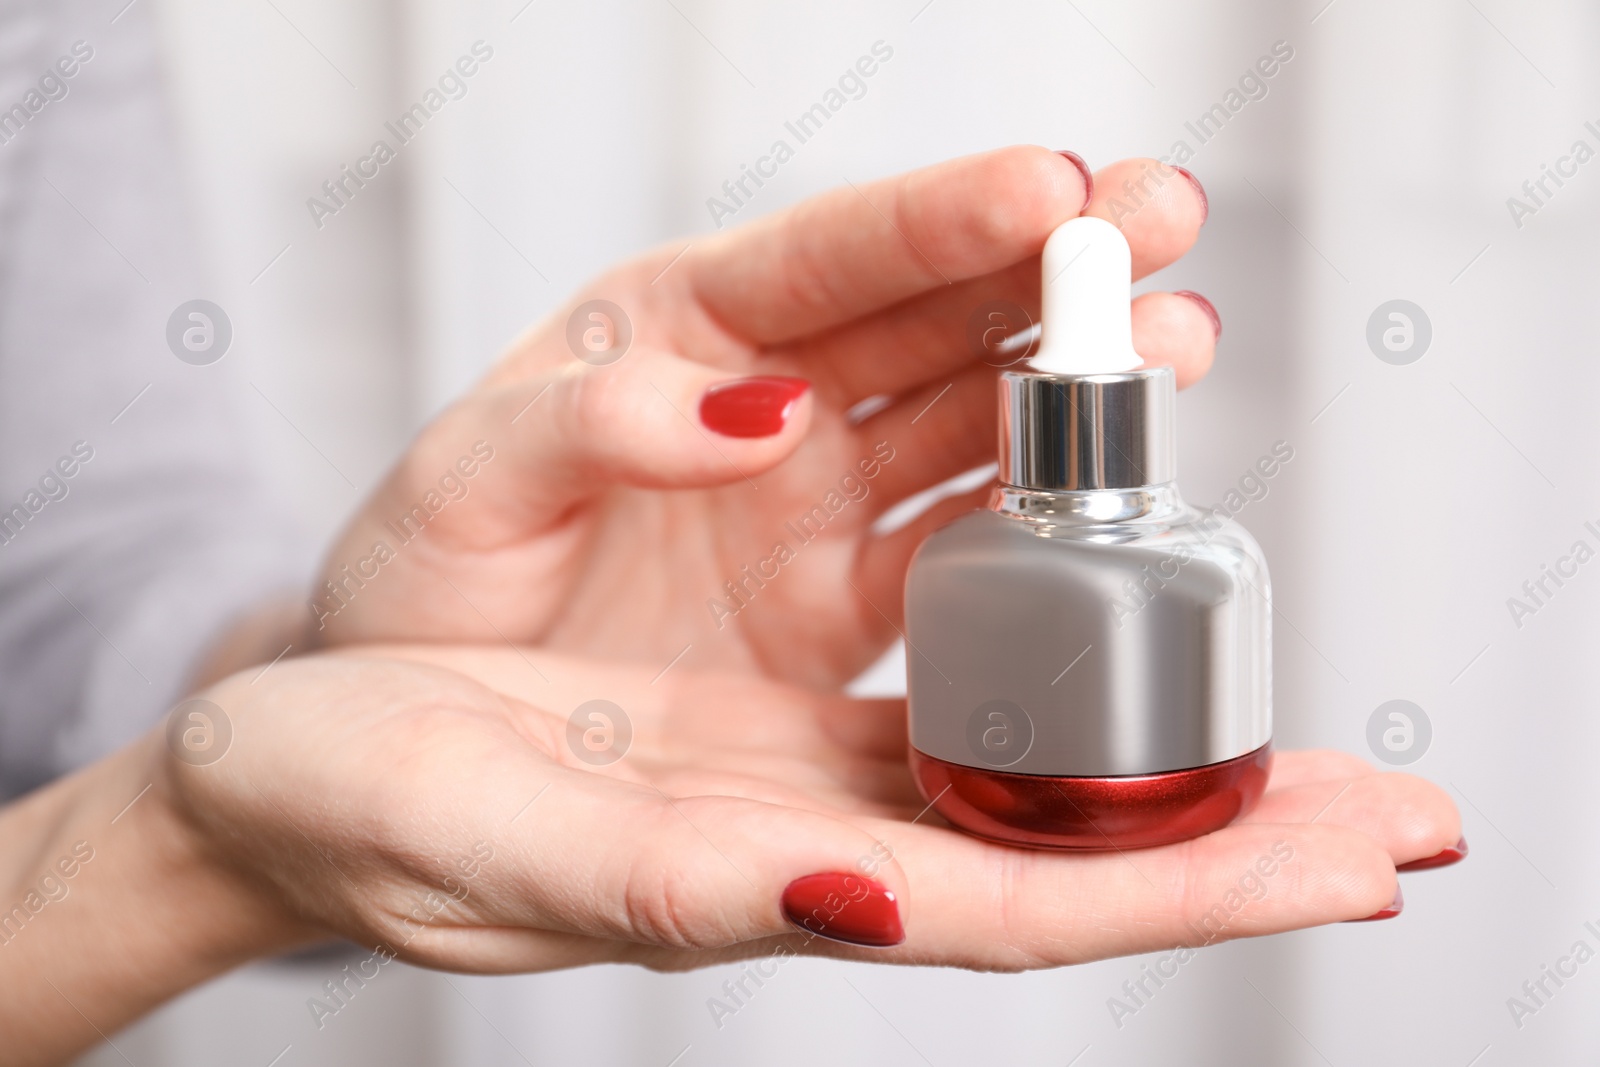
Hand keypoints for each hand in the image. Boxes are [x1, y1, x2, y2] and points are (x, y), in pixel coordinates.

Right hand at [159, 646, 1455, 974]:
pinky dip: (1050, 638)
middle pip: (1060, 839)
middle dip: (1233, 828)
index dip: (1185, 890)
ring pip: (1022, 743)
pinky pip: (942, 663)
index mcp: (757, 881)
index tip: (1350, 866)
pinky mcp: (769, 690)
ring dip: (1166, 722)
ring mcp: (800, 758)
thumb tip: (849, 894)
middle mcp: (810, 826)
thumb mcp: (486, 837)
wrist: (295, 765)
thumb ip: (668, 882)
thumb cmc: (362, 809)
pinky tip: (1111, 606)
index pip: (1015, 904)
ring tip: (1302, 698)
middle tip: (1399, 811)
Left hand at [310, 147, 1215, 686]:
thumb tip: (752, 406)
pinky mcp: (842, 607)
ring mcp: (816, 506)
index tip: (1047, 184)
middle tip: (1165, 218)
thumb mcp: (465, 485)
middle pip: (932, 313)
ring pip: (971, 422)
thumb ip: (586, 428)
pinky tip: (1119, 507)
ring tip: (1182, 341)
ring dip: (1079, 382)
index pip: (822, 256)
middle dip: (1053, 263)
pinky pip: (959, 559)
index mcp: (670, 333)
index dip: (937, 217)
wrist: (414, 719)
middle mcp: (766, 401)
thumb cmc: (423, 578)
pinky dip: (1041, 532)